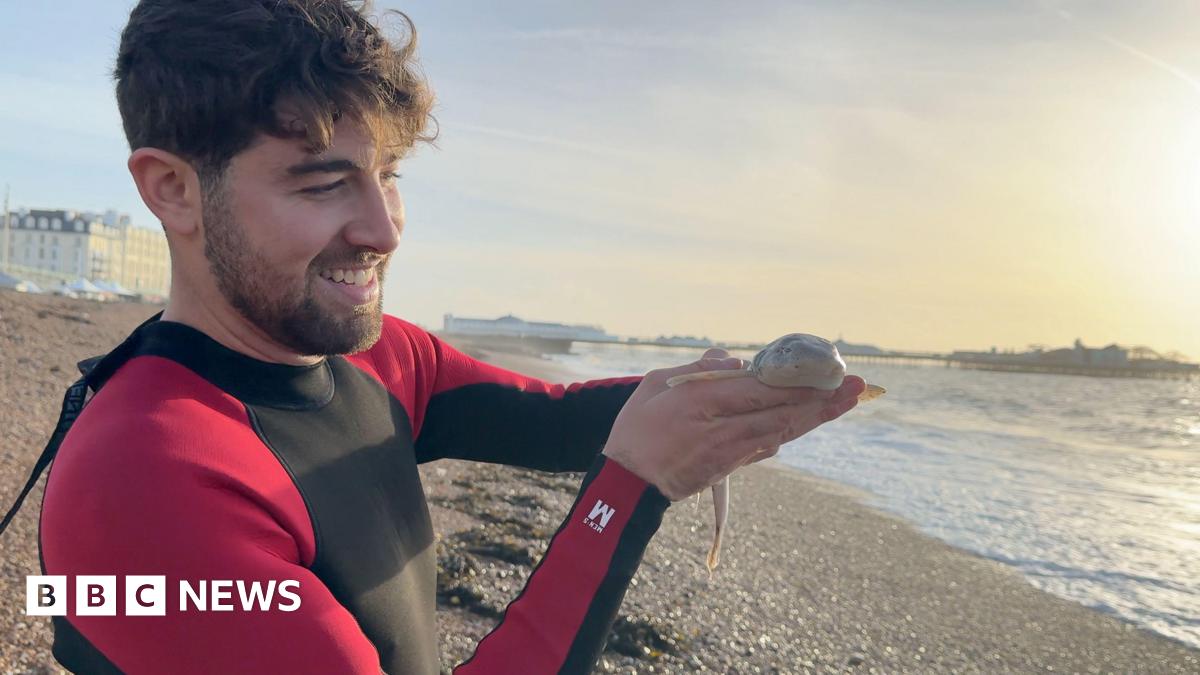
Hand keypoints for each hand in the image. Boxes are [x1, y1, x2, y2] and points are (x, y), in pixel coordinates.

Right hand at [602, 348, 865, 500]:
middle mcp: (721, 429)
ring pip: (782, 430)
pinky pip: (768, 445)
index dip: (798, 382)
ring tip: (848, 400)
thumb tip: (736, 363)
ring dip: (817, 415)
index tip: (827, 370)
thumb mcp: (656, 385)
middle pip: (781, 412)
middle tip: (859, 386)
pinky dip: (792, 430)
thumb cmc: (637, 427)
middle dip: (823, 399)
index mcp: (700, 403)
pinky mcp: (731, 467)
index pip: (760, 390)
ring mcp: (729, 452)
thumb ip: (699, 370)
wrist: (627, 483)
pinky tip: (811, 419)